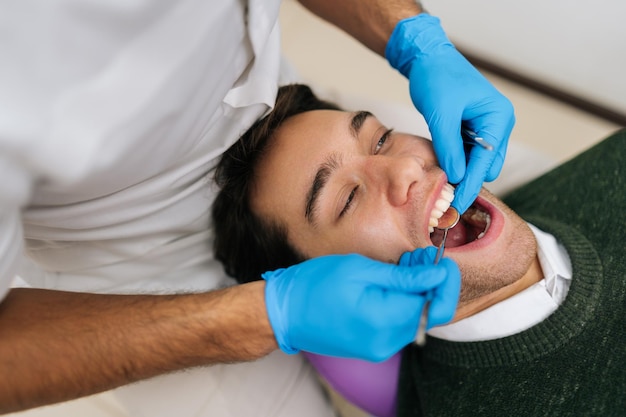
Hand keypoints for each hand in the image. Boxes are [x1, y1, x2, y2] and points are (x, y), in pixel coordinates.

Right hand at [262, 252, 459, 361]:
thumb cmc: (314, 286)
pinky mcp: (372, 345)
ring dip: (417, 290)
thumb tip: (437, 274)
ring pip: (414, 318)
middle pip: (428, 314)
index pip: (436, 306)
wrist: (283, 313)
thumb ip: (403, 276)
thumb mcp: (360, 269)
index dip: (446, 282)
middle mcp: (386, 341)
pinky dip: (403, 302)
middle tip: (423, 255)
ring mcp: (379, 347)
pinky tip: (394, 280)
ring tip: (408, 262)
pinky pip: (398, 323)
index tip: (442, 260)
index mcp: (384, 320)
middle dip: (432, 283)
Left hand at [385, 14, 514, 212]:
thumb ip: (449, 147)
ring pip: (477, 162)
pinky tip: (441, 170)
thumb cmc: (437, 78)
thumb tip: (456, 177)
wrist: (429, 58)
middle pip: (487, 166)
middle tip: (444, 199)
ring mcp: (487, 127)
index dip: (470, 185)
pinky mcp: (472, 129)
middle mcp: (498, 124)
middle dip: (468, 181)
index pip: (486, 162)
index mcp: (498, 118)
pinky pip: (467, 154)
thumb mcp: (441, 114)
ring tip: (441, 187)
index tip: (457, 207)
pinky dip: (456, 162)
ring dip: (461, 173)